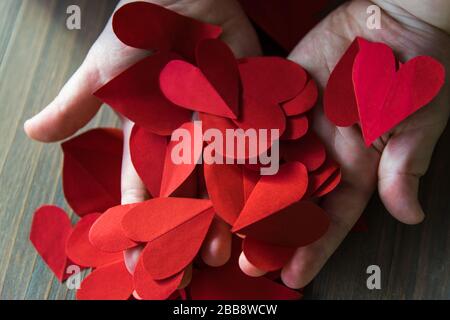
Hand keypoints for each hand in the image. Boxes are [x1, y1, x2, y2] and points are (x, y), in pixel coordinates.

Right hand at [24, 0, 260, 281]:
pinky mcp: (248, 110)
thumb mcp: (103, 71)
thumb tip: (30, 132)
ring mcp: (217, 127)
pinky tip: (258, 212)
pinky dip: (254, 180)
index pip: (141, 188)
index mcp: (150, 136)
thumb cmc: (139, 28)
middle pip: (184, 194)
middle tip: (182, 270)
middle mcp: (185, 138)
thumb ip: (75, 105)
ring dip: (219, 217)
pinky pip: (253, 150)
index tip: (135, 259)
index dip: (137, 223)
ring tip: (221, 252)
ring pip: (219, 182)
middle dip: (181, 232)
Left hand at [240, 0, 448, 287]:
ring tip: (219, 227)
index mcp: (351, 165)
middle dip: (269, 232)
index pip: (330, 216)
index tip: (293, 274)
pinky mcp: (274, 95)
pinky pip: (249, 123)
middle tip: (247, 261)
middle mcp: (317, 151)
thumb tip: (409, 214)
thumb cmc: (412, 71)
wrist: (391, 18)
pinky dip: (231, 144)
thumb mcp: (414, 124)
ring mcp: (293, 125)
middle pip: (289, 200)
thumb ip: (404, 169)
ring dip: (241, 197)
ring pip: (262, 168)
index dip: (313, 246)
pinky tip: (211, 169)